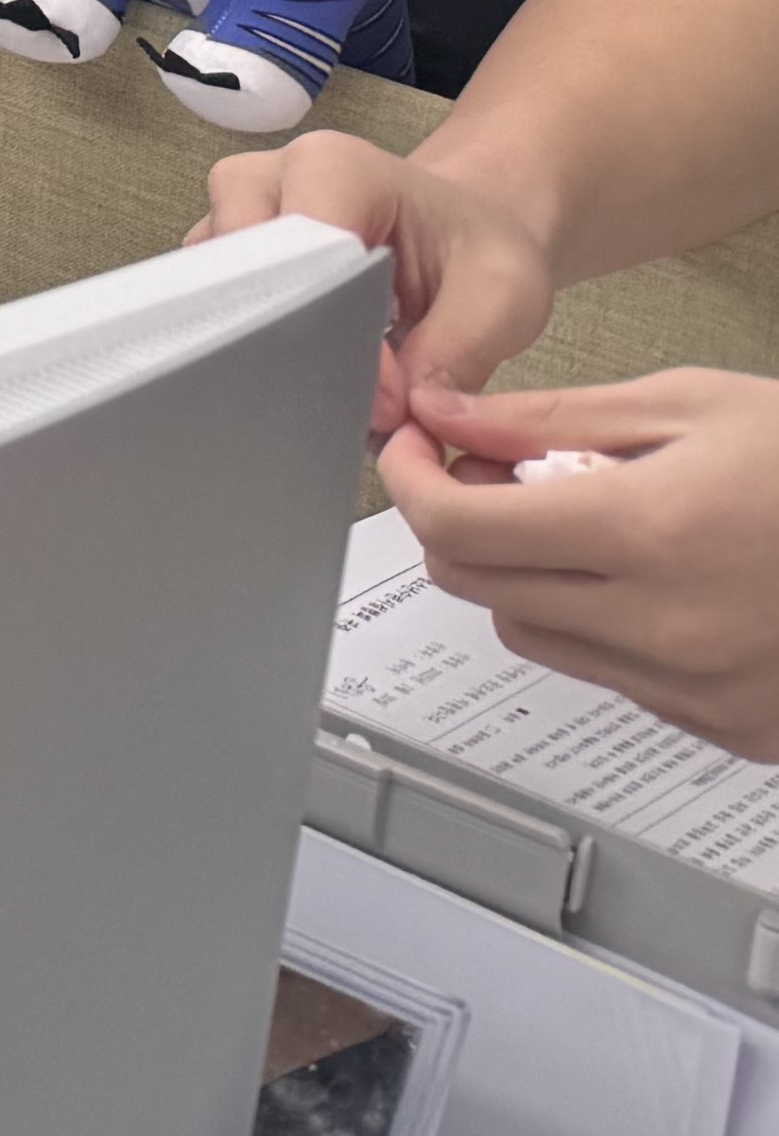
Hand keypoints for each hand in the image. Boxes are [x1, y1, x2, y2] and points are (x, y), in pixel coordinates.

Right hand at [198, 130, 559, 428]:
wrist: (461, 230)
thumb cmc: (479, 248)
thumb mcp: (506, 296)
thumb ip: (456, 351)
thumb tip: (392, 414)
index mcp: (334, 167)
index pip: (303, 253)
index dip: (337, 331)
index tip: (388, 399)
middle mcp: (264, 180)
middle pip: (237, 271)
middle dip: (288, 346)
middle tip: (347, 405)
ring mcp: (232, 217)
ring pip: (213, 293)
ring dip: (262, 350)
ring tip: (324, 393)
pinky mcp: (223, 258)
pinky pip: (213, 309)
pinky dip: (251, 351)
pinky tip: (300, 378)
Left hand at [384, 370, 778, 756]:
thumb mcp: (693, 406)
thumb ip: (551, 420)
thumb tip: (446, 418)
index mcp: (650, 533)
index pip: (460, 526)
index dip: (409, 479)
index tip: (411, 450)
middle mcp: (666, 627)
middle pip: (480, 586)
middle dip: (458, 522)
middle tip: (489, 470)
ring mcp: (699, 690)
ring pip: (534, 635)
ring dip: (525, 576)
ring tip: (586, 520)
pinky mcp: (727, 728)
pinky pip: (610, 676)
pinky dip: (599, 624)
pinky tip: (654, 577)